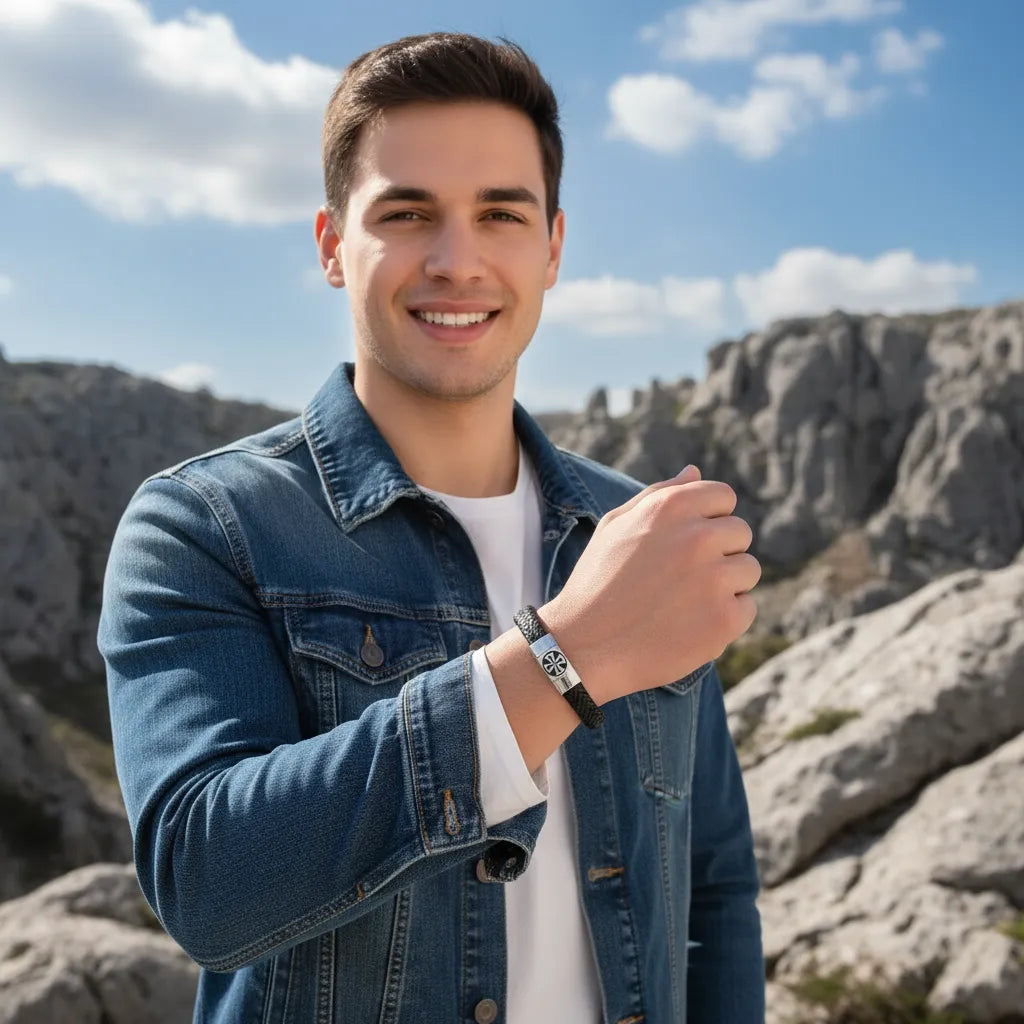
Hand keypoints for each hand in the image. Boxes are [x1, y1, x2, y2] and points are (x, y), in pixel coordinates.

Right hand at [540, 465, 758, 703]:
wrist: (583, 646)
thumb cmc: (598, 582)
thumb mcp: (616, 526)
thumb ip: (660, 495)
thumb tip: (695, 472)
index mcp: (672, 507)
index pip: (724, 497)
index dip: (707, 521)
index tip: (684, 546)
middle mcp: (698, 537)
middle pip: (740, 533)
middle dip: (718, 552)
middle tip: (679, 580)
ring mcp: (714, 579)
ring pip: (748, 571)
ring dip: (724, 586)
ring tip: (682, 603)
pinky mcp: (725, 619)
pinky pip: (747, 608)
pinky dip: (725, 619)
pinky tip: (688, 626)